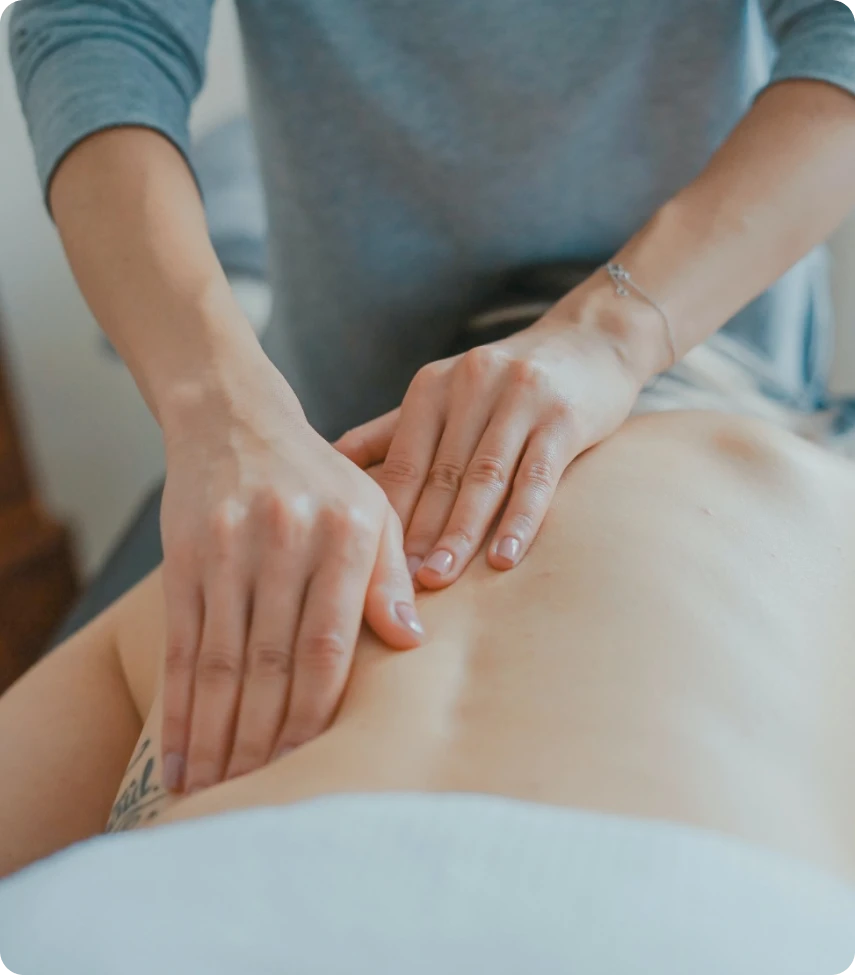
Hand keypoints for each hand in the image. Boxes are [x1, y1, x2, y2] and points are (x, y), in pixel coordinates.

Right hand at [159, 350, 422, 794]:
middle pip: (272, 662)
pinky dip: (179, 706)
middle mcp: (286, 540)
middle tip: (258, 801)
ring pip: (222, 662)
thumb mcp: (373, 509)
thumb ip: (391, 575)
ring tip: (214, 795)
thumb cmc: (320, 477)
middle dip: (263, 741)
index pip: (330, 644)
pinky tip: (178, 753)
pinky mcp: (184, 556)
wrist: (236, 419)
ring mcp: (229, 549)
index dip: (317, 713)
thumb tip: (411, 644)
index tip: (311, 768)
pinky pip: (182, 645)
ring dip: (217, 736)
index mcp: (345, 533)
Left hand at [335, 289, 653, 588]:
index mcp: (432, 387)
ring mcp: (519, 398)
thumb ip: (392, 431)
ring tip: (440, 578)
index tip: (369, 565)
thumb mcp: (445, 394)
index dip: (386, 515)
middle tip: (398, 586)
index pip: (402, 461)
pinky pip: (537, 476)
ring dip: (460, 533)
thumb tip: (329, 462)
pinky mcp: (563, 416)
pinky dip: (520, 519)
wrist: (590, 340)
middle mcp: (471, 386)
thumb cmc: (506, 382)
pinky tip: (504, 558)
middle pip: (439, 474)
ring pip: (484, 478)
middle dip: (417, 533)